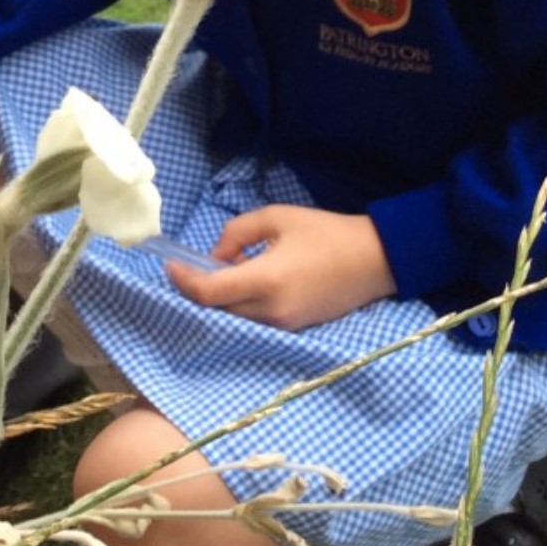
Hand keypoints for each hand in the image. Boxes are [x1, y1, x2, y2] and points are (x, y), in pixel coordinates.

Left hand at [165, 206, 395, 331]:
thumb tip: (216, 255)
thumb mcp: (276, 218)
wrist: (377, 259)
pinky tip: (246, 282)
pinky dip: (241, 304)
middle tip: (189, 267)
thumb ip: (236, 233)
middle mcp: (272, 311)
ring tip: (223, 270)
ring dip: (220, 298)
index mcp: (266, 281)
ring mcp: (285, 324)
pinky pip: (255, 320)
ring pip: (235, 317)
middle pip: (217, 310)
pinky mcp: (295, 328)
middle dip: (197, 290)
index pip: (209, 293)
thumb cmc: (326, 232)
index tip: (170, 265)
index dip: (183, 281)